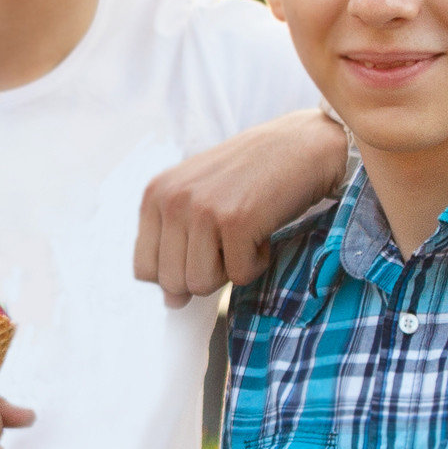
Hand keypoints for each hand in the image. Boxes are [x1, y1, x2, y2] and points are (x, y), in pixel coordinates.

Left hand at [135, 109, 348, 303]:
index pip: (144, 269)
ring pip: (200, 284)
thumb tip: (171, 303)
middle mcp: (172, 199)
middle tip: (229, 239)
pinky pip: (240, 276)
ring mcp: (202, 210)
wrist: (303, 144)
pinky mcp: (236, 221)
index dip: (178, 271)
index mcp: (155, 194)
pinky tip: (263, 228)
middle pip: (172, 283)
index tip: (204, 248)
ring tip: (244, 233)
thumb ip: (176, 247)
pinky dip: (258, 262)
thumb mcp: (198, 199)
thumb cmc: (251, 176)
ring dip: (230, 269)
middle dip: (206, 273)